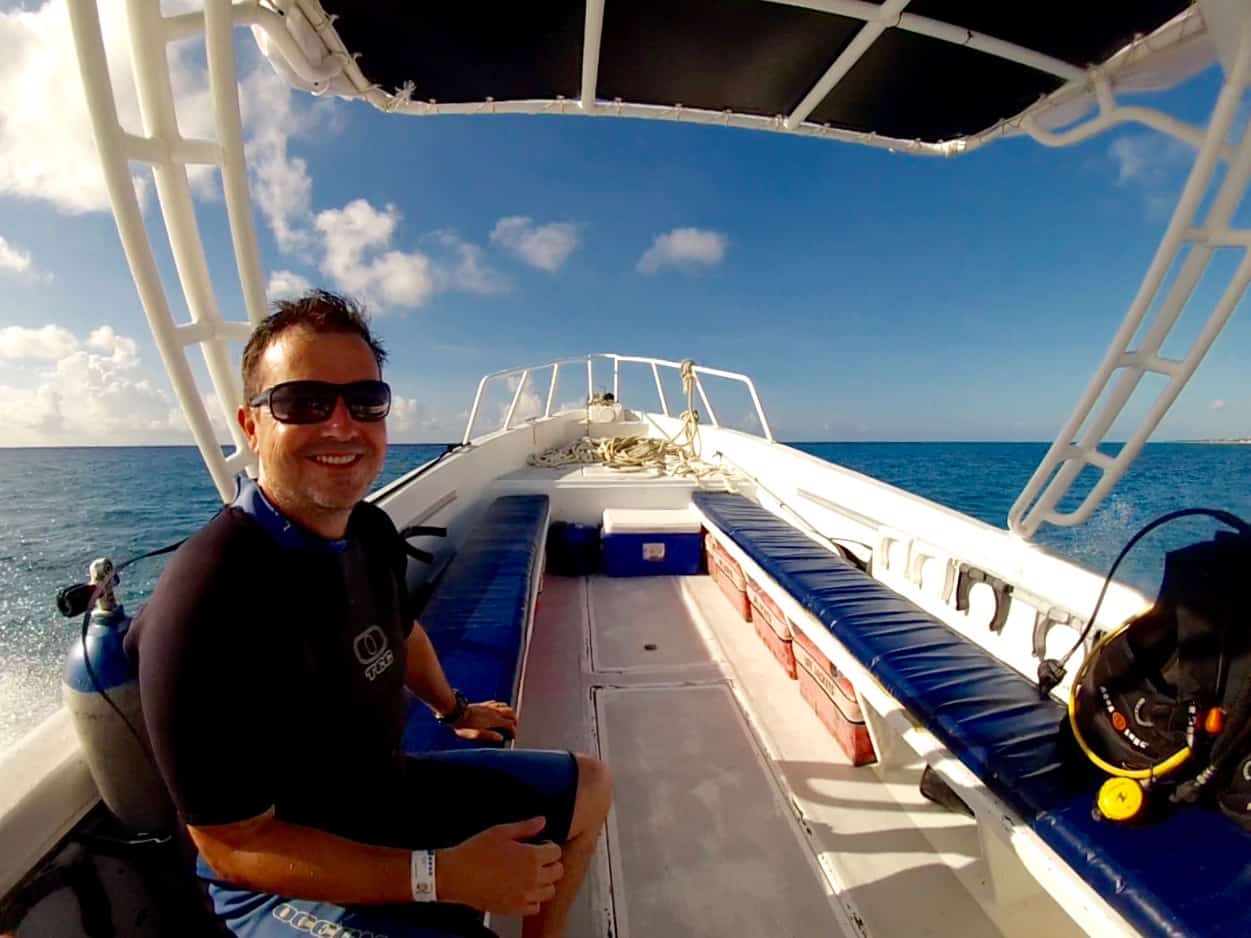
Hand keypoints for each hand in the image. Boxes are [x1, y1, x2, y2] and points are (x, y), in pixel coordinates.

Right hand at [436, 817, 563, 915]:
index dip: (549, 846)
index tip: (540, 845)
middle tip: (537, 859)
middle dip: (550, 863)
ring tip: (530, 874)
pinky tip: (522, 889)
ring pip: (549, 890)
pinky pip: (535, 907)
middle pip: (558, 872)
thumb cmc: (475, 852)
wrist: (456, 875)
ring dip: (544, 881)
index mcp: (531, 857)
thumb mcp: (501, 832)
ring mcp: (524, 896)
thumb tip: (542, 821)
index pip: (556, 852)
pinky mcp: (514, 909)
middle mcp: (532, 878)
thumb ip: (526, 827)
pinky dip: (533, 899)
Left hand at [452, 700, 517, 742]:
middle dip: (515, 721)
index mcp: (493, 720)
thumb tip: (500, 738)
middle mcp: (493, 712)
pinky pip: (497, 703)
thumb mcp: (475, 735)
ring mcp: (489, 707)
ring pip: (506, 707)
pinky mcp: (484, 704)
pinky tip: (498, 710)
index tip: (513, 736)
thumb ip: (489, 736)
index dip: (513, 731)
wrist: (455, 711)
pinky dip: (502, 706)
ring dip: (510, 713)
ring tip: (509, 719)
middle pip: (511, 713)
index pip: (510, 724)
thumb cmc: (463, 725)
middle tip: (514, 728)